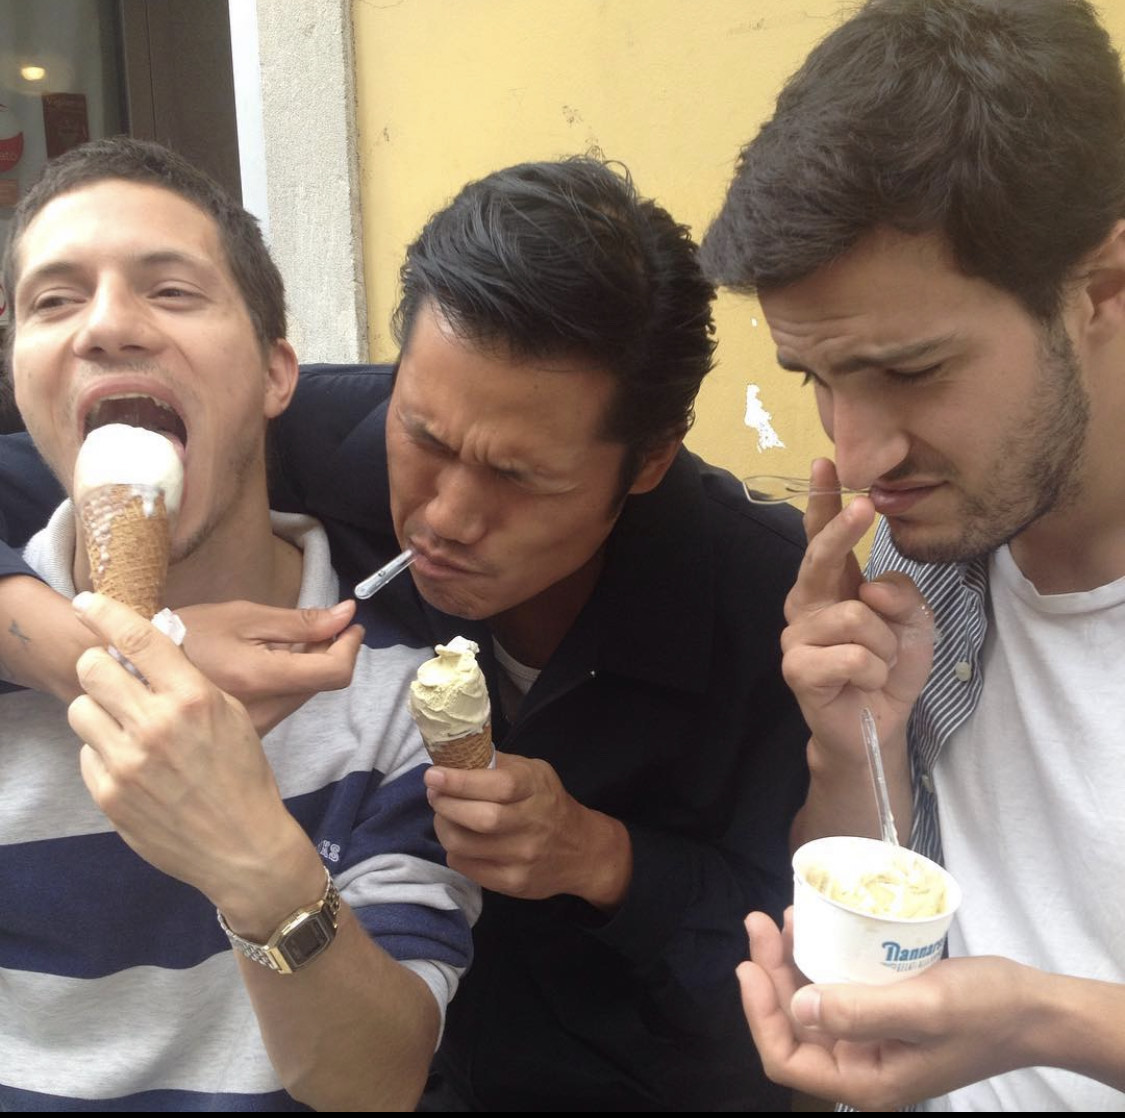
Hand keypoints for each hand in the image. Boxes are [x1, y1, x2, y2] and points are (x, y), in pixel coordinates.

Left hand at [66, 592, 310, 914]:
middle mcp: (155, 725)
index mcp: (192, 698)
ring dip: (100, 710)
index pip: (136, 638)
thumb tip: (149, 651)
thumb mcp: (232, 715)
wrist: (242, 845)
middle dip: (101, 666)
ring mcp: (127, 762)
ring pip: (81, 709)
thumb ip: (189, 683)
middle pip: (93, 667)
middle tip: (116, 677)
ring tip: (126, 726)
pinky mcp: (109, 794)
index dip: (105, 613)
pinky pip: (87, 752)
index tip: (87, 603)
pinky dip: (105, 752)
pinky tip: (135, 765)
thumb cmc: (243, 775)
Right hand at [178, 599, 363, 734]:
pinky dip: (286, 680)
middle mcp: (264, 712)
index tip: (351, 624)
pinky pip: (283, 704)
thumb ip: (298, 621)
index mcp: (262, 678)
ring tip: (280, 642)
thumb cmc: (185, 635)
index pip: (334, 673)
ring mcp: (255, 728)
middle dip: (328, 651)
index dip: (350, 647)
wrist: (132, 673)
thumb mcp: (241, 617)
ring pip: (302, 694)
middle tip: (315, 625)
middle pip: (321, 683)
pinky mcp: (247, 733)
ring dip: (307, 666)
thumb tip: (346, 614)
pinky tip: (263, 662)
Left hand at [423, 752, 630, 907]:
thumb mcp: (533, 772)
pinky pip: (466, 866)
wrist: (582, 850)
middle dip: (445, 805)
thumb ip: (498, 764)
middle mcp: (533, 824)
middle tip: (434, 795)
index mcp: (536, 789)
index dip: (460, 781)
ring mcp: (523, 857)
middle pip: (479, 818)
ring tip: (444, 816)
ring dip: (444, 827)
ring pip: (465, 845)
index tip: (433, 776)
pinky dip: (454, 851)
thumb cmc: (548, 803)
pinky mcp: (513, 883)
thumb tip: (454, 757)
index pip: (498, 786)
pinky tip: (460, 839)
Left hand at [740, 908, 1032, 1109]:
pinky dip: (817, 958)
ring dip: (788, 962)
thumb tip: (798, 1009)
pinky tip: (811, 926)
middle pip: (791, 1025)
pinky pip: (834, 989)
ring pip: (808, 1003)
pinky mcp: (880, 1013)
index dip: (758, 1014)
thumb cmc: (985, 1010)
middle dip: (768, 974)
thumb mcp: (924, 1008)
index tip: (748, 963)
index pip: (786, 1059)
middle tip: (759, 922)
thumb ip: (860, 1013)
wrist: (1034, 1008)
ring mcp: (869, 1039)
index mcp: (866, 1081)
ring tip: (779, 918)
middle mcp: (861, 1065)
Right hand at [782, 459, 934, 768]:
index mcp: (833, 584)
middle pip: (820, 557)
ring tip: (879, 663)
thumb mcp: (914, 621)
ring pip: (855, 616)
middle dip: (843, 530)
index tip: (825, 463)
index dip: (823, 500)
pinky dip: (873, 671)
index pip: (822, 536)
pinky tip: (865, 682)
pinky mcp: (797, 667)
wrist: (878, 722)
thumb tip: (869, 590)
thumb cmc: (889, 666)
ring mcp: (797, 634)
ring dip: (884, 645)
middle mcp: (807, 602)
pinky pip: (852, 656)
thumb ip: (901, 594)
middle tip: (866, 507)